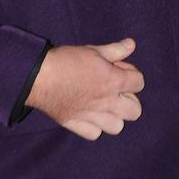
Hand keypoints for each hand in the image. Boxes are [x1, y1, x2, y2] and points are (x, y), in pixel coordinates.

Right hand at [26, 38, 144, 140]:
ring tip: (103, 105)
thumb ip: (115, 50)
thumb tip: (132, 44)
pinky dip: (94, 127)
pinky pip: (94, 134)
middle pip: (135, 111)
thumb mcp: (93, 50)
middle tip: (115, 90)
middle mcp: (107, 102)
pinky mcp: (76, 125)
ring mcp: (92, 116)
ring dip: (113, 116)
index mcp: (114, 81)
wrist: (39, 77)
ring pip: (117, 127)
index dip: (132, 74)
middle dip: (129, 99)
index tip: (118, 69)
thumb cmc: (67, 60)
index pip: (140, 82)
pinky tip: (88, 115)